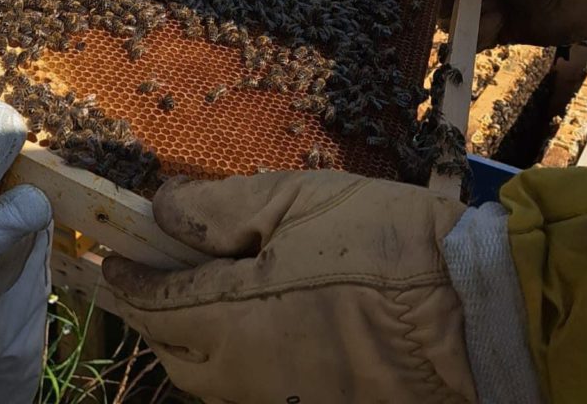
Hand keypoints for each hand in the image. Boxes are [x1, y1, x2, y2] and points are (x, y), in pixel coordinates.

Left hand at [102, 172, 474, 403]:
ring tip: (199, 301)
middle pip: (174, 354)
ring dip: (190, 345)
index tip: (112, 262)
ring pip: (210, 384)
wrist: (474, 312)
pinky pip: (253, 394)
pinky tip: (254, 330)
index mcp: (234, 319)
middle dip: (154, 316)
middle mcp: (247, 375)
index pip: (157, 305)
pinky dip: (234, 366)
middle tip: (156, 277)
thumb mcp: (296, 202)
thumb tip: (162, 207)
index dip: (130, 282)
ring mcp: (282, 403)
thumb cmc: (383, 244)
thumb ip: (218, 208)